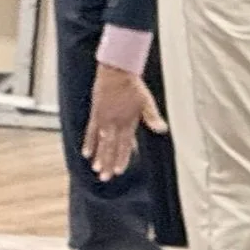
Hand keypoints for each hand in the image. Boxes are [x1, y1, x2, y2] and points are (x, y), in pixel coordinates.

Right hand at [84, 63, 167, 180]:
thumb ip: (152, 117)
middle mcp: (113, 123)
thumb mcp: (146, 101)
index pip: (124, 145)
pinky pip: (90, 131)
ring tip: (95, 169)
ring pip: (100, 142)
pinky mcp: (95, 114)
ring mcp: (103, 119)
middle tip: (104, 177)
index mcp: (127, 122)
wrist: (116, 72)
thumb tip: (162, 129)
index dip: (120, 159)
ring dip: (98, 156)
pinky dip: (88, 142)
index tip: (117, 171)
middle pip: (110, 147)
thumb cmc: (133, 86)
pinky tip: (86, 152)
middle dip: (107, 163)